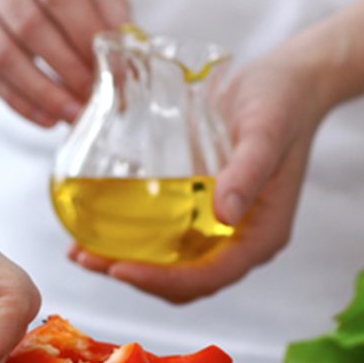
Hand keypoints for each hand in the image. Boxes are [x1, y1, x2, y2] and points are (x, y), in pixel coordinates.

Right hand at [0, 0, 130, 126]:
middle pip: (29, 26)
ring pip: (3, 57)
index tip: (106, 66)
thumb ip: (109, 9)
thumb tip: (124, 52)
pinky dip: (20, 102)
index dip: (83, 32)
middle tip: (92, 97)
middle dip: (65, 68)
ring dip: (42, 92)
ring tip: (71, 114)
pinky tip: (46, 117)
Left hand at [71, 44, 328, 301]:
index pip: (210, 276)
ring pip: (168, 265)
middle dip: (134, 277)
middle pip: (182, 280)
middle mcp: (237, 241)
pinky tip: (94, 230)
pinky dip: (129, 241)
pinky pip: (162, 238)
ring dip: (124, 263)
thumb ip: (249, 170)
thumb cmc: (280, 101)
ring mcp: (216, 230)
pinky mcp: (197, 212)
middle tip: (87, 259)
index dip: (163, 281)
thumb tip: (225, 213)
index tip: (121, 270)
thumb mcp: (266, 129)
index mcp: (261, 235)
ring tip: (80, 253)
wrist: (284, 81)